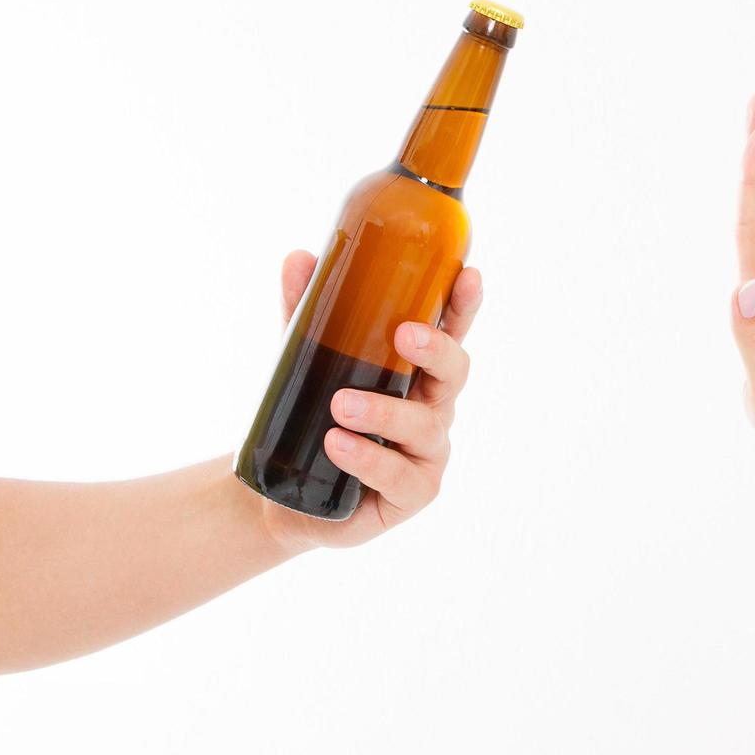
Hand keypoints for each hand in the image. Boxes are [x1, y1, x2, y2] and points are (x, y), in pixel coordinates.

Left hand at [262, 249, 482, 550]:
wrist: (285, 496)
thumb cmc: (312, 419)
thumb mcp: (306, 361)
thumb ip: (305, 313)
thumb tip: (300, 258)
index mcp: (419, 372)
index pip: (450, 332)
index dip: (464, 306)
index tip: (468, 275)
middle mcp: (432, 408)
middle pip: (454, 373)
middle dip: (437, 350)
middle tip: (405, 333)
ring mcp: (426, 454)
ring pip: (422, 426)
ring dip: (385, 410)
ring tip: (339, 404)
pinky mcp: (411, 494)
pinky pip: (397, 475)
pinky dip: (368, 458)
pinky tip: (338, 445)